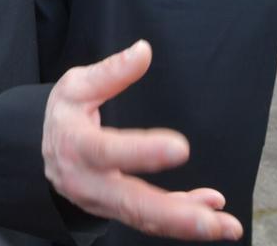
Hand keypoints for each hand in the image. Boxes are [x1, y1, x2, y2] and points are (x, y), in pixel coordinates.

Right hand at [42, 40, 242, 240]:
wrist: (50, 150)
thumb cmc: (66, 113)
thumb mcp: (76, 86)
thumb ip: (110, 72)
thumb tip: (143, 51)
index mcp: (74, 145)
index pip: (107, 151)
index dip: (142, 152)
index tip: (181, 147)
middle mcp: (87, 182)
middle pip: (130, 203)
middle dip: (172, 215)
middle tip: (210, 221)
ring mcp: (102, 201)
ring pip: (145, 218)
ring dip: (186, 223)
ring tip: (226, 225)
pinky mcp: (118, 210)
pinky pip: (150, 219)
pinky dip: (182, 215)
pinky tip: (212, 209)